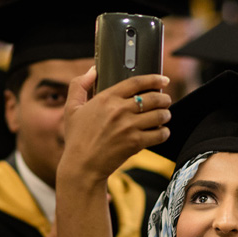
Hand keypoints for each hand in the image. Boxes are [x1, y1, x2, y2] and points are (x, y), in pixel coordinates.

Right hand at [59, 67, 171, 185]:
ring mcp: (128, 127)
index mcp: (106, 98)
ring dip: (166, 115)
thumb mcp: (71, 109)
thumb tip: (93, 70)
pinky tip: (161, 132)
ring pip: (159, 115)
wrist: (82, 166)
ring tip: (164, 116)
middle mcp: (119, 110)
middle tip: (166, 100)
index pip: (136, 82)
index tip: (164, 79)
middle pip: (153, 98)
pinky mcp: (135, 143)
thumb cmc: (77, 138)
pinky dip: (164, 133)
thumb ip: (79, 85)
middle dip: (164, 98)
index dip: (154, 79)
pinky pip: (159, 134)